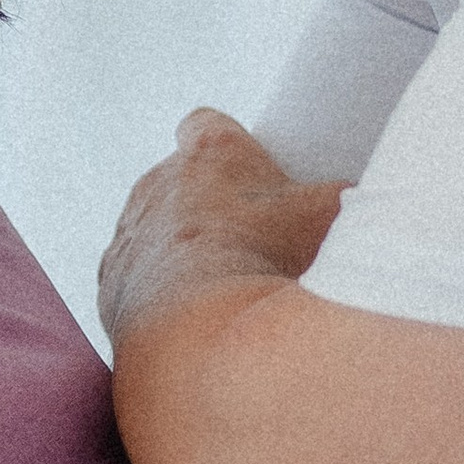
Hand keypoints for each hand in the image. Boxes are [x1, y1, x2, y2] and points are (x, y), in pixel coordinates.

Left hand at [97, 109, 343, 346]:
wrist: (206, 337)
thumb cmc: (268, 266)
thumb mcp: (331, 220)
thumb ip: (340, 201)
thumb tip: (353, 206)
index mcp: (210, 153)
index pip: (208, 126)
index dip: (230, 149)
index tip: (251, 172)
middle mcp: (157, 184)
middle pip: (181, 183)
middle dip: (212, 208)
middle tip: (253, 243)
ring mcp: (129, 235)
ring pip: (154, 233)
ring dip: (181, 255)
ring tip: (225, 291)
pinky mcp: (110, 285)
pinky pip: (134, 282)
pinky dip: (158, 298)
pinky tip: (193, 322)